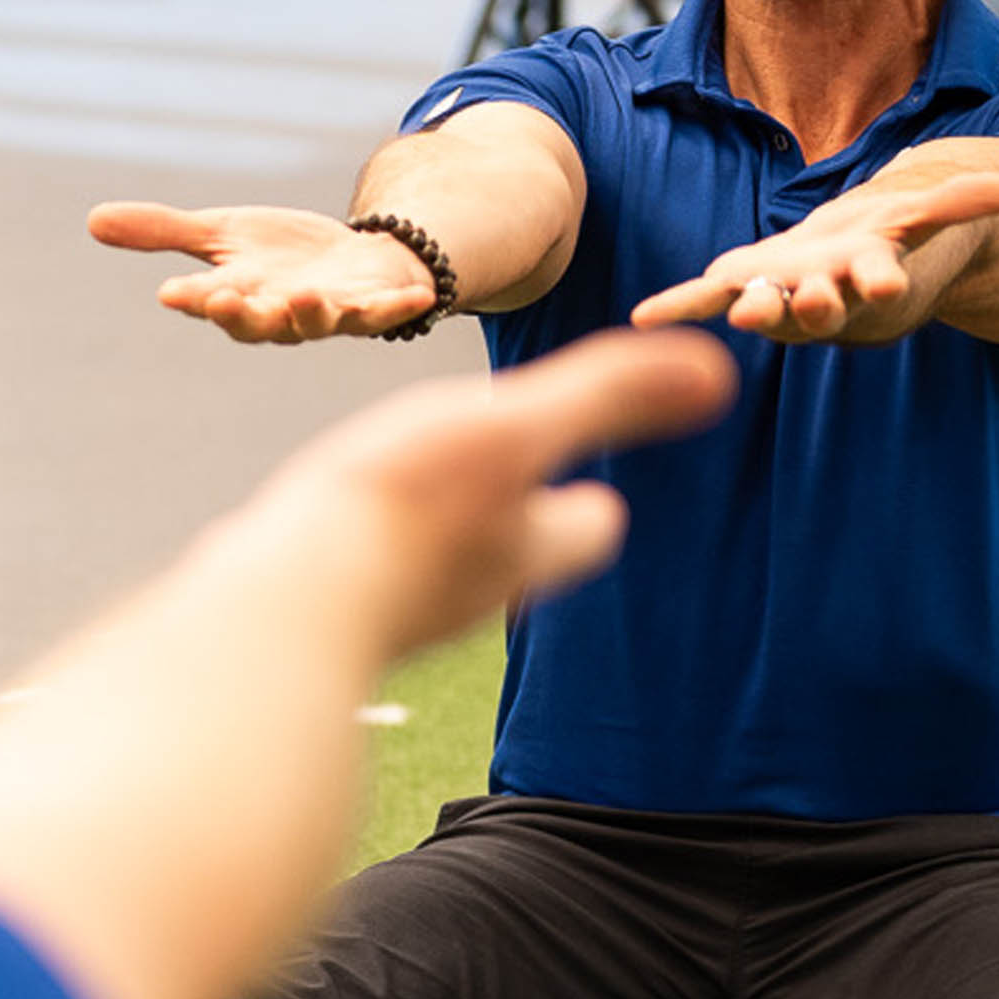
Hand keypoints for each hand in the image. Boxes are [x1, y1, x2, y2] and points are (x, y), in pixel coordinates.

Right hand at [89, 200, 444, 344]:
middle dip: (247, 314)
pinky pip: (388, 313)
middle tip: (228, 300)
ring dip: (312, 313)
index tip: (174, 292)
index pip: (213, 304)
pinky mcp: (376, 307)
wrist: (354, 263)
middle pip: (262, 323)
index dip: (196, 301)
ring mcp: (332, 314)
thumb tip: (92, 220)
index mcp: (244, 300)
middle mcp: (285, 316)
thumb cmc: (283, 256)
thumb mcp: (223, 234)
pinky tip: (417, 297)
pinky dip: (399, 308)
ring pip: (319, 321)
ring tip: (305, 296)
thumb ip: (165, 232)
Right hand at [246, 327, 738, 657]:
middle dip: (509, 522)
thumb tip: (720, 373)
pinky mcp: (325, 625)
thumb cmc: (399, 514)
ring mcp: (394, 615)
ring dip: (426, 540)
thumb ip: (608, 396)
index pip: (593, 525)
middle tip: (488, 480)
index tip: (586, 480)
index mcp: (524, 546)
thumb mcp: (513, 430)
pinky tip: (320, 543)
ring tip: (400, 504)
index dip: (590, 499)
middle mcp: (466, 595)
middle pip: (515, 558)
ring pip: (432, 576)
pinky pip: (355, 587)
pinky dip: (355, 561)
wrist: (278, 617)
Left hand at [628, 165, 998, 343]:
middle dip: (804, 307)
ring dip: (749, 306)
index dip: (875, 283)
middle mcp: (824, 300)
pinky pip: (706, 298)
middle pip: (814, 308)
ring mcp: (780, 295)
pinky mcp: (744, 285)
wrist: (849, 266)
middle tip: (793, 305)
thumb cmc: (890, 242)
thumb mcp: (924, 219)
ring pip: (763, 304)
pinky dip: (678, 306)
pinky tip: (644, 316)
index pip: (876, 284)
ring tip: (734, 306)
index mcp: (870, 282)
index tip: (879, 286)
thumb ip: (960, 204)